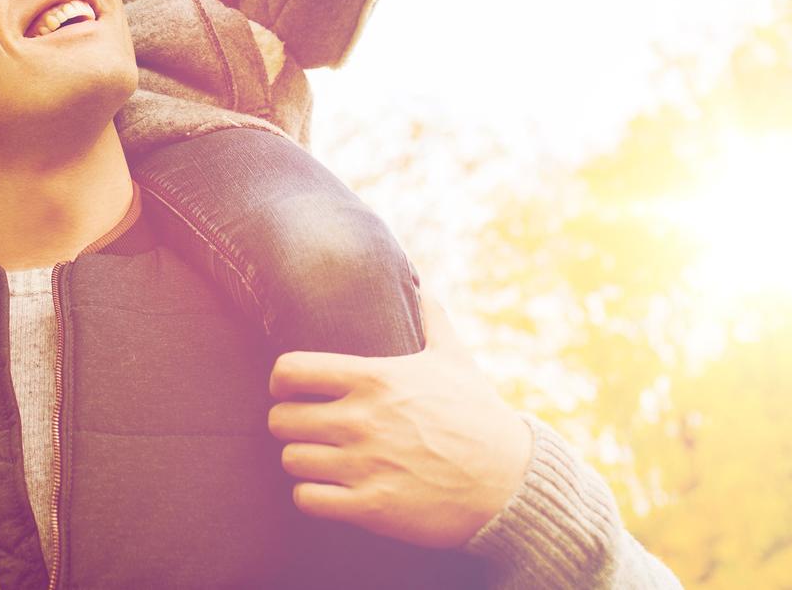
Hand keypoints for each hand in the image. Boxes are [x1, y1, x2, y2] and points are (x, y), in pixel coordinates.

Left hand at [267, 294, 532, 549]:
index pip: (290, 370)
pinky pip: (308, 499)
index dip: (281, 381)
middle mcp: (362, 420)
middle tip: (307, 430)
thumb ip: (433, 319)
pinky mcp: (372, 507)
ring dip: (303, 461)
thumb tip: (425, 284)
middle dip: (288, 425)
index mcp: (374, 379)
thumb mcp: (455, 359)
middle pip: (281, 420)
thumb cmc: (479, 417)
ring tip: (321, 460)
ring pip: (292, 460)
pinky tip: (332, 490)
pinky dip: (313, 496)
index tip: (290, 390)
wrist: (510, 483)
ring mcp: (365, 465)